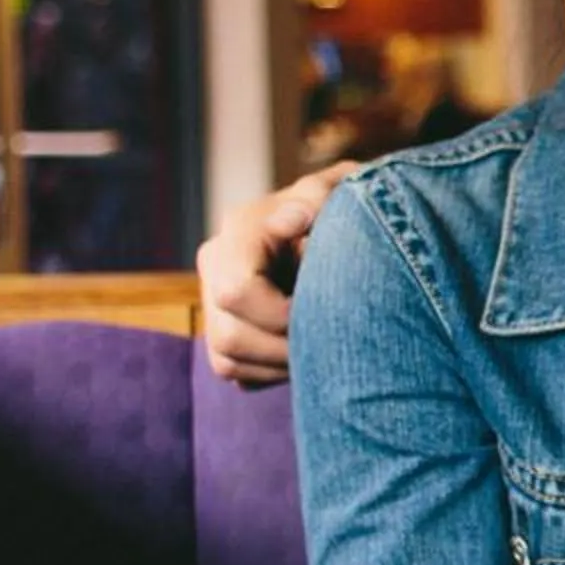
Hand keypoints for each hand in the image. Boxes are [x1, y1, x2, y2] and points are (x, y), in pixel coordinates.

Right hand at [196, 163, 356, 384]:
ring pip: (228, 360)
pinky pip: (239, 374)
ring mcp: (215, 301)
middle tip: (332, 341)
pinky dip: (276, 373)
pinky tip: (307, 352)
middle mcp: (216, 265)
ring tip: (323, 346)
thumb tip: (296, 218)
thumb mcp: (344, 191)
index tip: (326, 311)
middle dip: (284, 348)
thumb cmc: (350, 208)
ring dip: (282, 365)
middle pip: (229, 335)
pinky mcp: (224, 335)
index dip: (282, 315)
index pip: (237, 290)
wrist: (349, 231)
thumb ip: (319, 197)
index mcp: (239, 228)